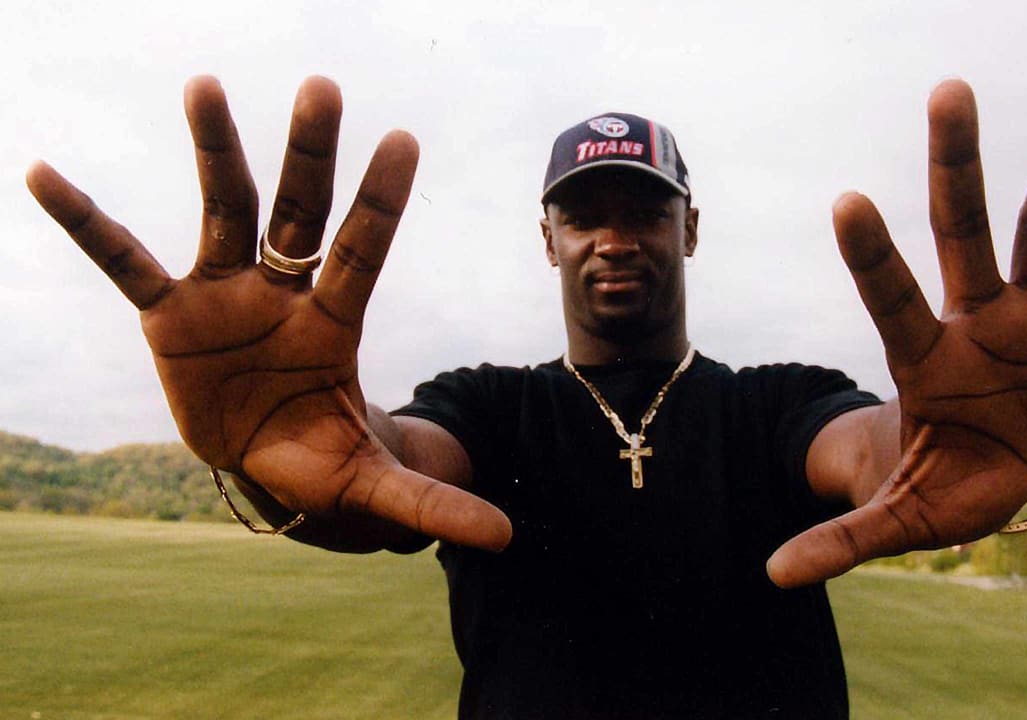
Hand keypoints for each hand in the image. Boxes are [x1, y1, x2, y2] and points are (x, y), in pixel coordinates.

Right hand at [27, 76, 510, 550]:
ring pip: (223, 211)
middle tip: (323, 87)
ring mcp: (226, 296)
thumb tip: (507, 539)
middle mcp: (285, 295)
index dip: (380, 203)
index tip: (403, 140)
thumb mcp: (374, 488)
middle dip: (310, 156)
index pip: (364, 254)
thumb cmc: (324, 462)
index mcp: (336, 325)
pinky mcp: (171, 316)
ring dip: (216, 151)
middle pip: (301, 213)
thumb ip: (432, 505)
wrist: (265, 464)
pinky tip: (43, 175)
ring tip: (204, 85)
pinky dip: (87, 224)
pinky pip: (124, 261)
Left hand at [768, 77, 1026, 586]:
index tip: (847, 201)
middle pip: (964, 229)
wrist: (1007, 467)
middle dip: (958, 165)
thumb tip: (772, 577)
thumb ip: (844, 539)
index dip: (872, 257)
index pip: (892, 300)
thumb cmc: (948, 482)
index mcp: (925, 359)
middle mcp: (977, 317)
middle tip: (949, 91)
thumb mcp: (901, 517)